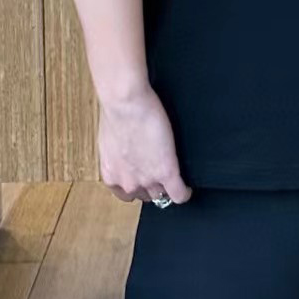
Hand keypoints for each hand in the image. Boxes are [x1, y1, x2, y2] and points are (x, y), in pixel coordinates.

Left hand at [98, 87, 191, 204]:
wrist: (125, 102)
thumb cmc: (115, 111)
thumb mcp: (113, 140)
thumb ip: (120, 154)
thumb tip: (129, 153)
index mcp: (111, 173)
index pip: (126, 194)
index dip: (138, 186)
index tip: (144, 180)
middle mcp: (128, 182)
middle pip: (145, 196)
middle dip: (152, 186)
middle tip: (160, 173)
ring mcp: (148, 179)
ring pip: (162, 196)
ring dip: (168, 189)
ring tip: (174, 178)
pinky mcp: (167, 171)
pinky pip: (179, 194)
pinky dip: (185, 193)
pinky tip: (188, 187)